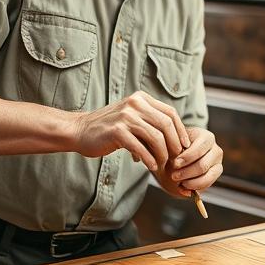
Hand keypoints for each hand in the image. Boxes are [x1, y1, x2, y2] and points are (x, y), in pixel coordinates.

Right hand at [71, 91, 189, 171]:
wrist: (80, 130)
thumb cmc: (108, 128)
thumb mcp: (131, 118)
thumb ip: (150, 123)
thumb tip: (175, 139)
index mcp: (141, 99)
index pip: (170, 113)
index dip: (180, 130)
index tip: (184, 145)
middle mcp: (135, 104)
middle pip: (166, 124)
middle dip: (174, 144)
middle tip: (176, 158)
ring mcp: (126, 116)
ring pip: (156, 137)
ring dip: (162, 154)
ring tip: (162, 164)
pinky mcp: (117, 131)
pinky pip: (141, 148)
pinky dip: (149, 159)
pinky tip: (150, 166)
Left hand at [162, 127, 222, 198]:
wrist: (177, 159)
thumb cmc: (175, 149)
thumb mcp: (173, 146)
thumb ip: (174, 151)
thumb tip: (177, 162)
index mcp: (206, 137)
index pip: (199, 149)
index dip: (186, 158)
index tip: (174, 164)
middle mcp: (216, 150)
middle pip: (203, 165)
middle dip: (186, 172)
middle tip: (174, 176)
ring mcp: (217, 164)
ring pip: (206, 177)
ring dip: (190, 182)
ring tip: (178, 182)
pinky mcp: (215, 176)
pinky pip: (207, 185)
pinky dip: (194, 188)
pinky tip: (183, 187)